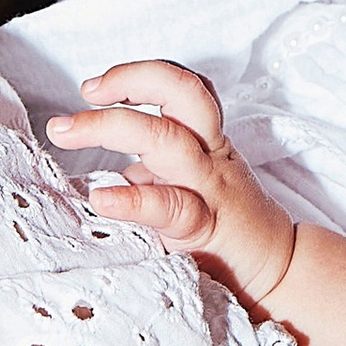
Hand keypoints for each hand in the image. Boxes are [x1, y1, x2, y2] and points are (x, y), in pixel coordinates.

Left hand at [48, 60, 298, 307]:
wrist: (279, 270)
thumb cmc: (226, 225)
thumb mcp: (192, 181)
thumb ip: (152, 167)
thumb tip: (94, 165)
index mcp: (207, 141)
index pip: (184, 86)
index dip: (139, 75)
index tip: (93, 88)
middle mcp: (208, 155)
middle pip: (179, 94)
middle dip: (126, 81)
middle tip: (83, 95)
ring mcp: (209, 188)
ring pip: (169, 138)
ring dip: (109, 126)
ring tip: (66, 132)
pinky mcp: (205, 228)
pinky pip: (170, 206)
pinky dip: (131, 200)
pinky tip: (101, 199)